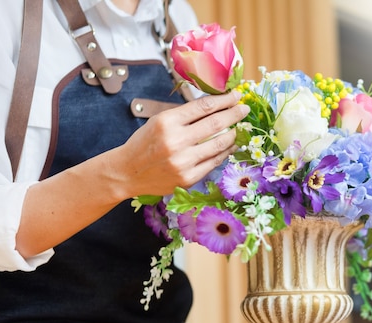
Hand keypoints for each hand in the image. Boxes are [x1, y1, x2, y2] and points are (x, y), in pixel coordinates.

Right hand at [111, 90, 249, 197]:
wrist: (127, 172)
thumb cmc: (145, 143)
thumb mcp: (159, 121)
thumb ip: (185, 115)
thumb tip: (216, 105)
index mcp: (167, 122)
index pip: (204, 106)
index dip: (225, 99)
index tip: (236, 95)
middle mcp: (176, 141)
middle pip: (216, 123)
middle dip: (234, 114)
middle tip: (244, 108)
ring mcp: (183, 162)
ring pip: (219, 144)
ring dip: (234, 134)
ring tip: (240, 127)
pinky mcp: (188, 178)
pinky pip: (214, 162)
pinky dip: (225, 152)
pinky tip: (231, 145)